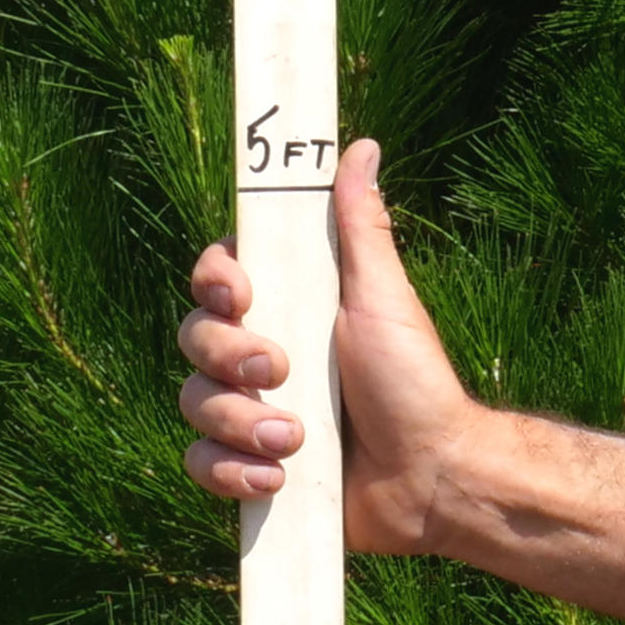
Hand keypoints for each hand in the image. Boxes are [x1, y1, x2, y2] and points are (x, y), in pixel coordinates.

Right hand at [178, 139, 488, 553]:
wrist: (431, 476)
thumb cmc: (415, 382)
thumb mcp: (384, 299)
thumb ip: (361, 227)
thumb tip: (360, 146)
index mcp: (290, 307)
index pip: (218, 278)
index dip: (215, 280)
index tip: (240, 292)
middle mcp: (260, 356)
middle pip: (194, 336)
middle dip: (228, 355)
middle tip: (278, 369)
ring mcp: (250, 412)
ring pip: (193, 402)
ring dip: (240, 421)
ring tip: (294, 440)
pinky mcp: (248, 467)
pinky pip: (200, 463)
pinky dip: (229, 471)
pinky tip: (275, 477)